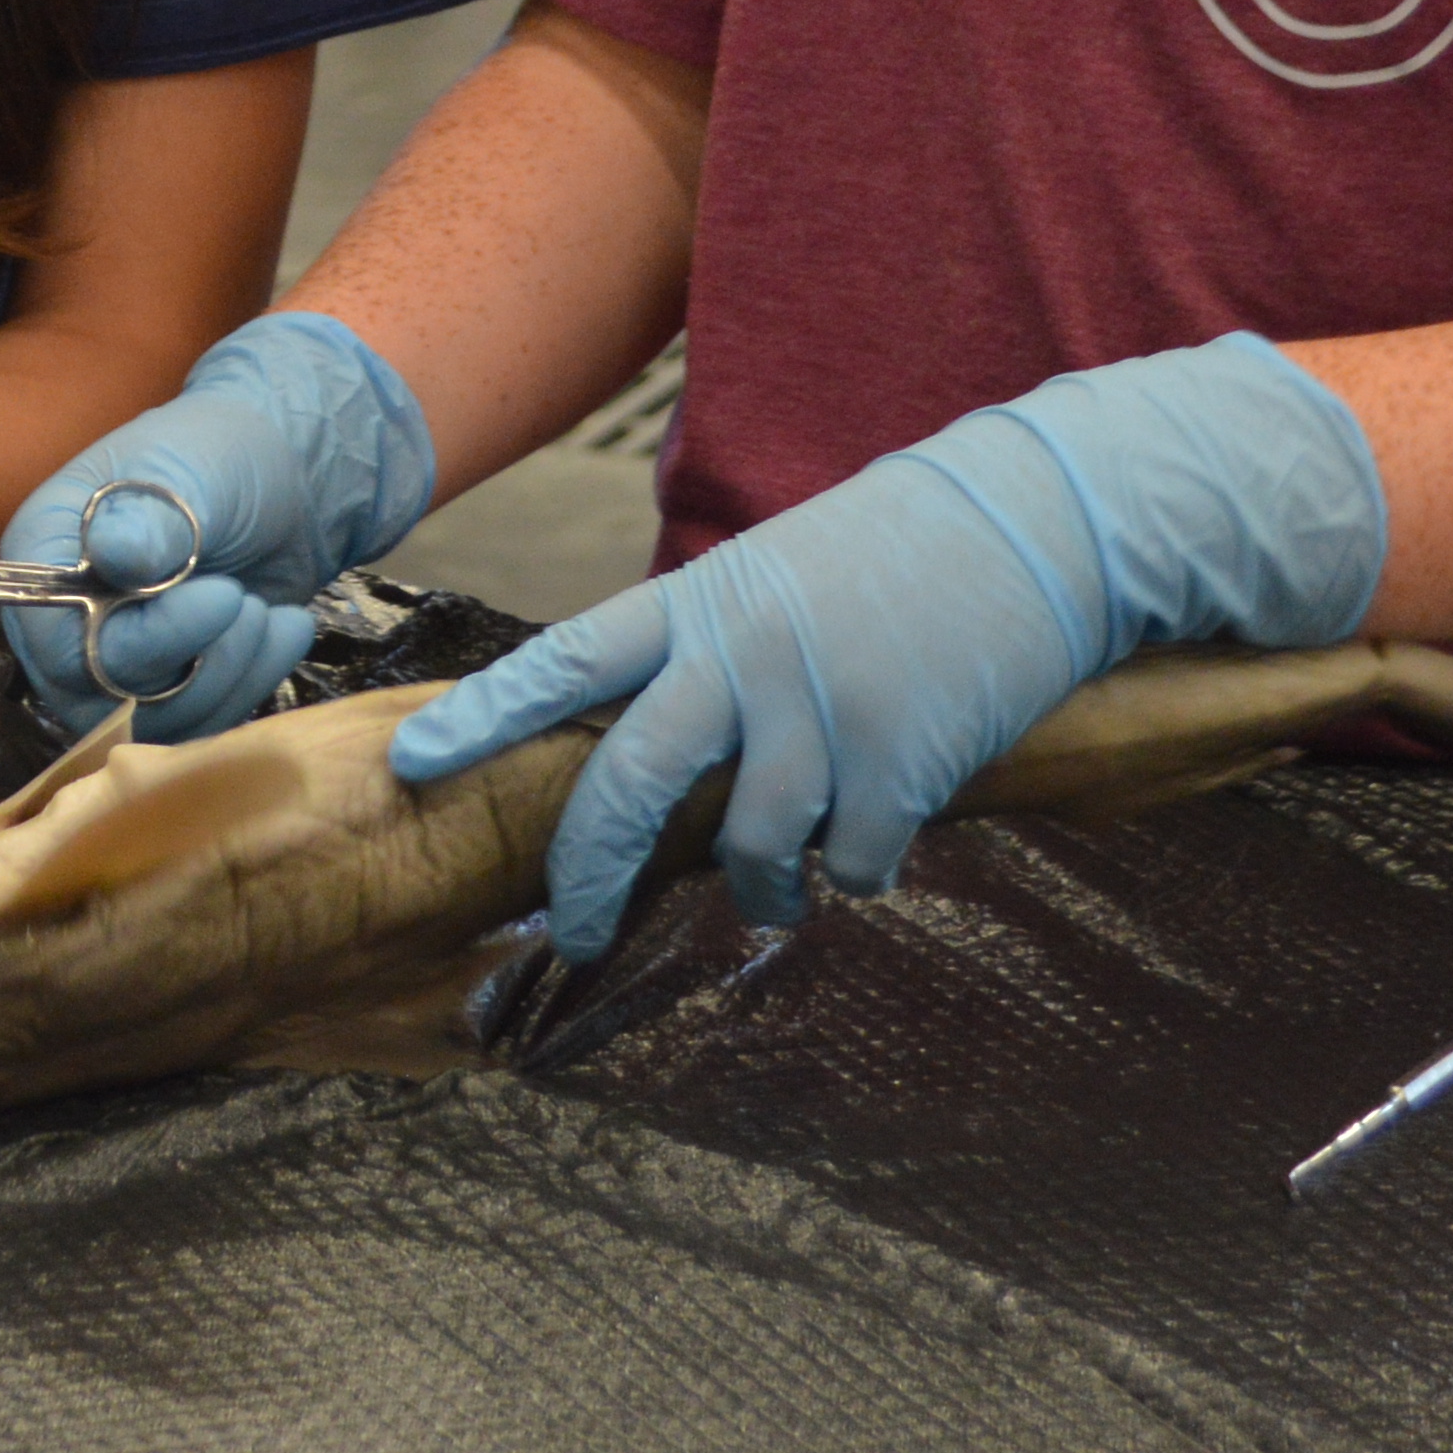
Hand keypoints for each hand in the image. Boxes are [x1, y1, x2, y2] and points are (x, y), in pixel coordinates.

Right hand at [1, 312, 439, 740]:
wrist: (282, 480)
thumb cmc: (220, 456)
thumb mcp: (189, 471)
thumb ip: (152, 517)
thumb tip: (113, 554)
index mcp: (44, 553)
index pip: (57, 638)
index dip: (138, 638)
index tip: (218, 596)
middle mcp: (64, 619)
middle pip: (104, 691)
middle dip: (195, 656)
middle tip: (242, 598)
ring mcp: (114, 662)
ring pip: (154, 721)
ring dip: (228, 671)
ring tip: (263, 608)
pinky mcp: (166, 691)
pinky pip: (197, 728)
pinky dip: (251, 681)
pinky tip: (283, 626)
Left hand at [394, 332, 1387, 952]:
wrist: (1037, 520)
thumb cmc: (902, 553)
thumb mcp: (779, 579)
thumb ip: (712, 655)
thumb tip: (659, 755)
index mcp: (702, 605)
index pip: (566, 662)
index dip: (487, 716)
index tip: (414, 763)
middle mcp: (743, 658)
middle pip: (626, 786)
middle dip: (588, 875)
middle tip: (576, 931)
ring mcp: (821, 713)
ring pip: (749, 851)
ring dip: (763, 889)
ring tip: (785, 881)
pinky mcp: (899, 762)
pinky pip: (853, 864)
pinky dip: (863, 867)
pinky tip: (888, 826)